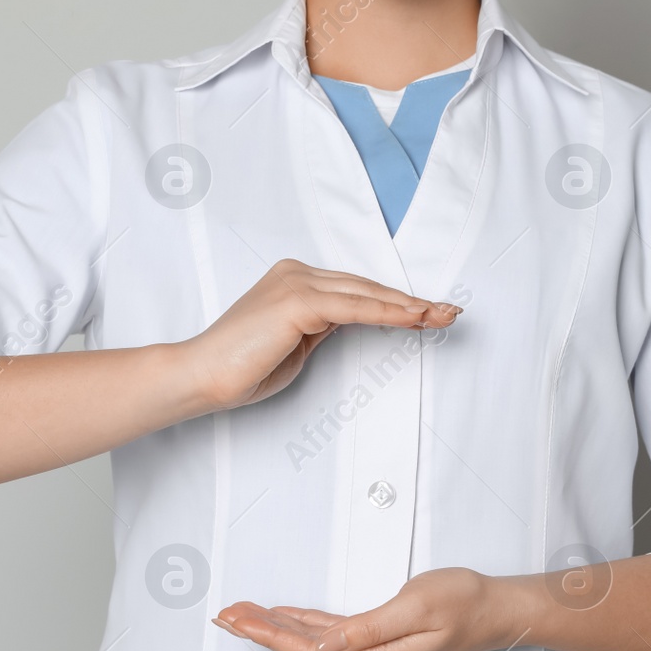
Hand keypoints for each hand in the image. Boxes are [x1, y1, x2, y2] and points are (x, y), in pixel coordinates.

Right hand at [181, 258, 459, 411]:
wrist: (202, 377)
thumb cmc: (242, 370)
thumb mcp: (294, 345)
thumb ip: (320, 328)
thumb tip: (348, 324)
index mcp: (294, 280)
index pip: (355, 289)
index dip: (393, 301)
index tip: (427, 313)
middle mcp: (297, 273)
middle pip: (367, 286)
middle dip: (411, 301)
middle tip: (449, 312)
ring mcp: (297, 283)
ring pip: (367, 294)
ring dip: (409, 306)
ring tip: (443, 316)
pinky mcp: (299, 300)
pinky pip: (355, 308)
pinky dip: (389, 313)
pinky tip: (416, 319)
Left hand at [214, 568, 520, 650]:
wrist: (498, 612)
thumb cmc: (464, 603)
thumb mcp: (416, 607)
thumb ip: (367, 630)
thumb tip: (322, 647)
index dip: (267, 636)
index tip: (236, 620)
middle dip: (260, 632)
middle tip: (224, 613)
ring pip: (313, 645)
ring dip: (278, 629)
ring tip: (243, 614)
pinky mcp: (382, 645)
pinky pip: (332, 638)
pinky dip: (304, 626)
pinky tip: (286, 617)